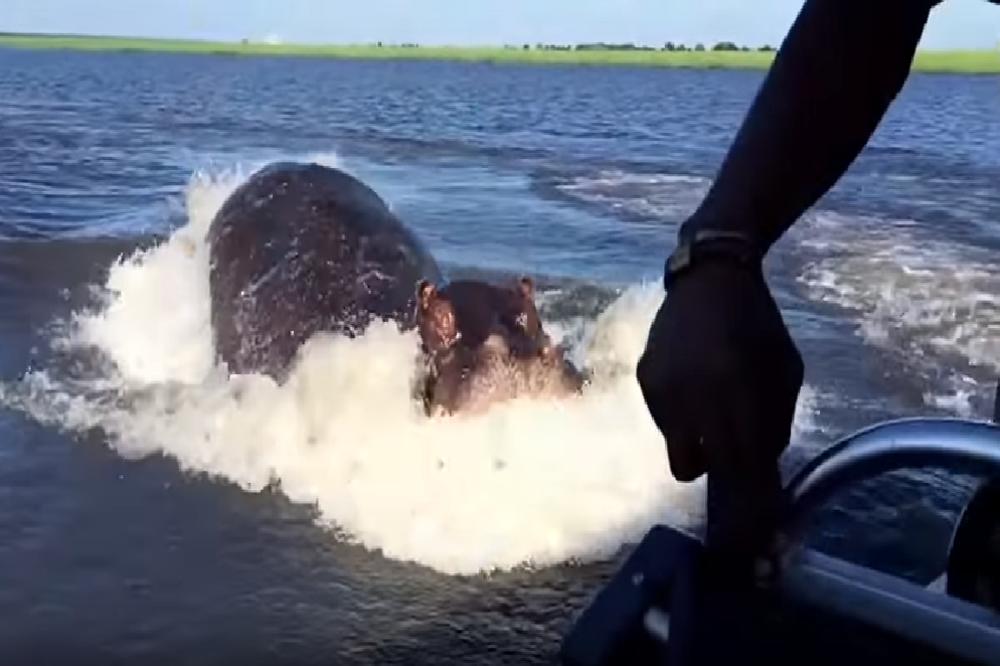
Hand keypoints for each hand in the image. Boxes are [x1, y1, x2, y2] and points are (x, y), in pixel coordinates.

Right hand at [636, 259, 803, 483]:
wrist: (710, 280)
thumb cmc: (758, 325)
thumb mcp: (786, 370)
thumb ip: (776, 421)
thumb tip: (761, 466)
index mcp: (734, 384)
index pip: (738, 458)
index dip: (749, 485)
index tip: (758, 499)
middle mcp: (690, 390)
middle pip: (695, 467)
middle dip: (719, 472)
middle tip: (735, 462)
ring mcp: (661, 386)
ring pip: (676, 448)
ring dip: (699, 444)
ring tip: (714, 413)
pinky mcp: (645, 378)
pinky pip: (665, 422)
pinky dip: (683, 418)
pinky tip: (695, 388)